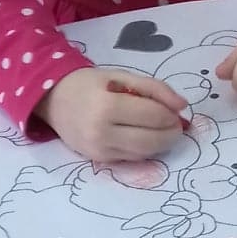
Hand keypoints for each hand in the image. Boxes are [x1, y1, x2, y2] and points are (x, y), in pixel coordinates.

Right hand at [38, 68, 188, 162]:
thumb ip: (155, 88)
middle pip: (151, 140)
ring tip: (163, 129)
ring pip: (144, 153)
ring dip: (161, 144)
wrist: (53, 100)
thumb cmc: (90, 84)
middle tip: (177, 124)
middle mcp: (101, 133)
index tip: (175, 110)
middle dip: (171, 133)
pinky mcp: (99, 160)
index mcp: (106, 107)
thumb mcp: (123, 76)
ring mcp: (99, 150)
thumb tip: (182, 106)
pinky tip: (145, 136)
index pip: (153, 116)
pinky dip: (145, 149)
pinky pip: (132, 158)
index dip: (170, 115)